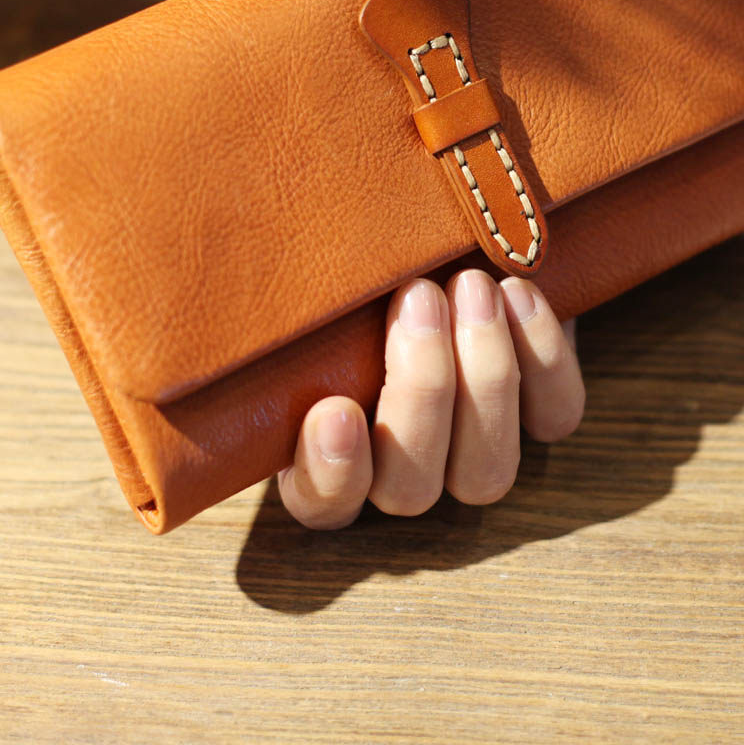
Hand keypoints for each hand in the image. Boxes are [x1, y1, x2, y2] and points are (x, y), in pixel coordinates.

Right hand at [277, 269, 583, 528]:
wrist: (448, 243)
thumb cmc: (357, 267)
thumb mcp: (309, 283)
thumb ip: (269, 297)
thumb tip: (187, 239)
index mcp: (329, 456)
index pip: (323, 505)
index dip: (331, 474)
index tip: (333, 408)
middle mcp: (404, 471)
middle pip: (414, 489)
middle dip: (421, 393)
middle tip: (415, 297)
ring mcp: (477, 450)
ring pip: (487, 472)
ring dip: (484, 377)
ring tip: (472, 287)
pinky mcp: (540, 417)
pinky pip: (556, 418)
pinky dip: (546, 360)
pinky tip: (522, 294)